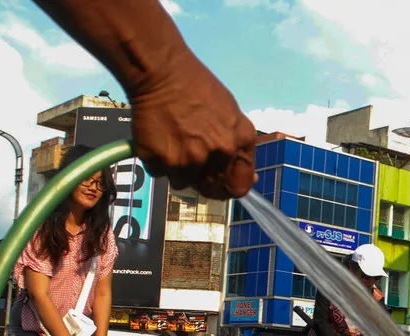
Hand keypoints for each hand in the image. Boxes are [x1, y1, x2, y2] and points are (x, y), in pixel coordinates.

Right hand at [129, 50, 255, 199]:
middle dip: (202, 181)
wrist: (162, 73)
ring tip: (175, 141)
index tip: (220, 185)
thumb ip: (240, 147)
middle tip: (191, 161)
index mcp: (240, 143)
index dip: (228, 189)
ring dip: (178, 169)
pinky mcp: (162, 160)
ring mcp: (189, 160)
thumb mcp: (232, 115)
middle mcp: (218, 154)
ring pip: (183, 182)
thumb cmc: (197, 88)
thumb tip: (251, 178)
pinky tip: (161, 138)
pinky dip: (158, 161)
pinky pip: (160, 173)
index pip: (239, 187)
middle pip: (210, 189)